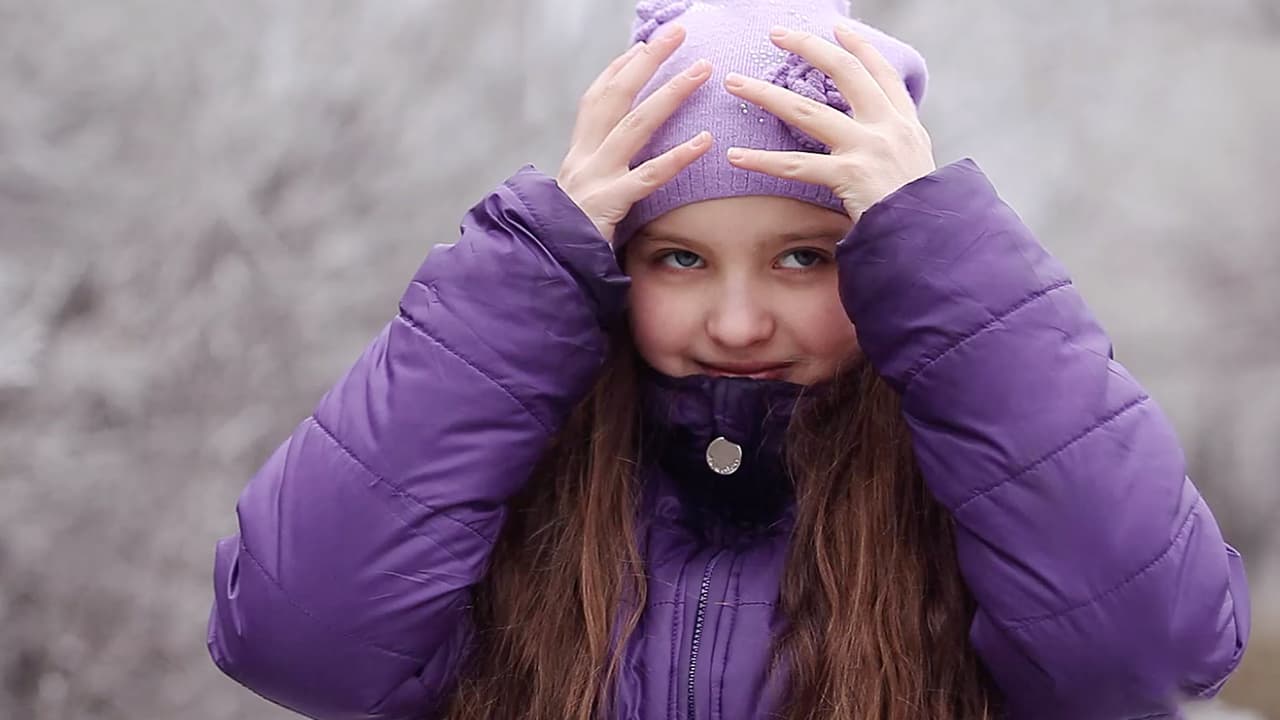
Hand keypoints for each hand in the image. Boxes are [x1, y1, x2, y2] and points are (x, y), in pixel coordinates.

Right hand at [556, 25, 713, 245]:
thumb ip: (600, 174)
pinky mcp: (608, 204)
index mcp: (578, 154)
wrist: (543, 267)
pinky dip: (677, 157)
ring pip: (635, 125)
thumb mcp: (580, 197)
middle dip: (646, 61)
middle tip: (676, 34)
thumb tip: (623, 159)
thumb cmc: (568, 237)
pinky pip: (648, 176)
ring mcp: (595, 178)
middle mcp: (584, 158)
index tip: (643, 45)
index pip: (597, 99)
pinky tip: (705, 142)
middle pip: (615, 97)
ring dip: (669, 93)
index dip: (619, 69)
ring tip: (701, 72)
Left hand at [721, 24, 936, 223]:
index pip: (882, 73)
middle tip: (777, 33)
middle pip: (845, 73)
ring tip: (735, 83)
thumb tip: (877, 142)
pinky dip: (762, 161)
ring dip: (766, 94)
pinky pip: (796, 166)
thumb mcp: (918, 169)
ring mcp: (868, 149)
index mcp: (906, 124)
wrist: (930, 237)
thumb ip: (896, 149)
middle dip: (809, 47)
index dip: (859, 47)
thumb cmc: (920, 213)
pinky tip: (736, 156)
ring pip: (807, 112)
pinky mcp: (850, 176)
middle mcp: (888, 128)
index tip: (837, 28)